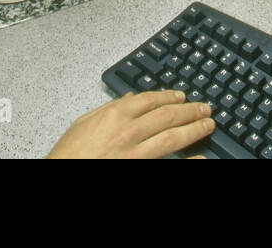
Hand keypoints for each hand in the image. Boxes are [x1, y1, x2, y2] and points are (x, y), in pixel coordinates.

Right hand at [47, 90, 214, 158]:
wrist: (63, 174)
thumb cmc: (69, 154)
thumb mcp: (83, 122)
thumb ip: (108, 109)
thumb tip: (129, 100)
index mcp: (114, 115)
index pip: (149, 100)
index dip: (169, 97)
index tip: (181, 97)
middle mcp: (128, 132)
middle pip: (166, 116)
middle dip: (188, 110)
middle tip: (204, 108)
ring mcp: (135, 153)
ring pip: (172, 137)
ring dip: (193, 129)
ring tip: (208, 124)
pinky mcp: (139, 168)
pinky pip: (168, 164)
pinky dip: (187, 162)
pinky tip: (201, 158)